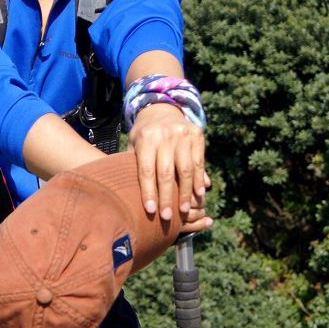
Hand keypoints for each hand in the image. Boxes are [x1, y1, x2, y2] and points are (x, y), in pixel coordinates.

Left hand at [128, 101, 211, 228]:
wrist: (162, 110)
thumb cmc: (143, 136)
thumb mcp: (134, 146)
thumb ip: (133, 168)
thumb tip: (129, 195)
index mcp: (146, 138)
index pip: (147, 170)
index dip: (149, 192)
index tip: (151, 211)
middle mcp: (165, 135)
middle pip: (166, 173)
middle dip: (167, 198)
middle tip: (167, 218)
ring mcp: (183, 134)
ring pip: (185, 170)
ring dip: (185, 194)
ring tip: (185, 212)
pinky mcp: (197, 134)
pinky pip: (199, 162)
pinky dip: (199, 180)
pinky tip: (198, 195)